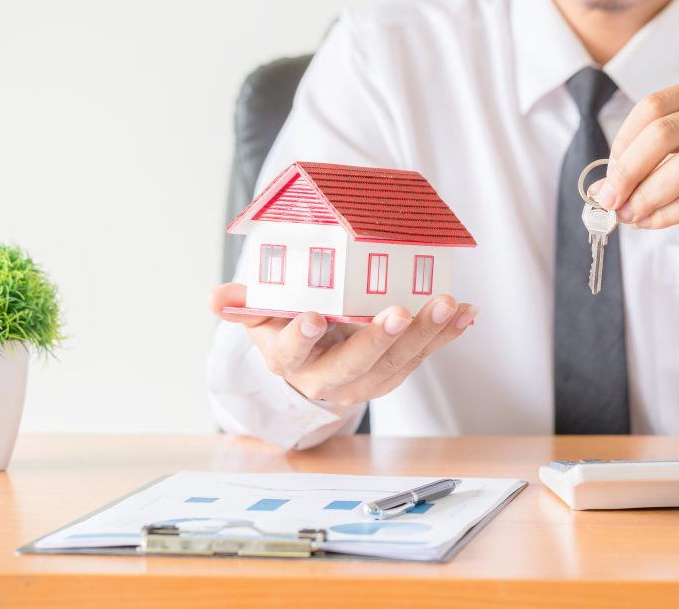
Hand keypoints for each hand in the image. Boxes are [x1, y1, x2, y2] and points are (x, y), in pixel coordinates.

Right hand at [209, 283, 476, 405]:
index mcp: (291, 362)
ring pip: (396, 364)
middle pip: (355, 365)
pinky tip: (465, 313)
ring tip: (446, 305)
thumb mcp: (261, 316)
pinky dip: (445, 336)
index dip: (302, 336)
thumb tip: (214, 299)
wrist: (313, 358)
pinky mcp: (394, 372)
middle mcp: (328, 379)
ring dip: (424, 335)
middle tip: (399, 312)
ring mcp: (365, 380)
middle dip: (379, 340)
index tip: (313, 317)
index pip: (292, 353)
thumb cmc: (285, 326)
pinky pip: (422, 357)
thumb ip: (244, 305)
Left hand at [588, 74, 678, 254]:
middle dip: (627, 172)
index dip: (623, 144)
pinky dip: (668, 214)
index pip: (652, 108)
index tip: (610, 175)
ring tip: (630, 216)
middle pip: (662, 134)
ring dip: (646, 198)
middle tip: (610, 200)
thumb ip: (648, 163)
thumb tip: (599, 190)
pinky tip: (653, 223)